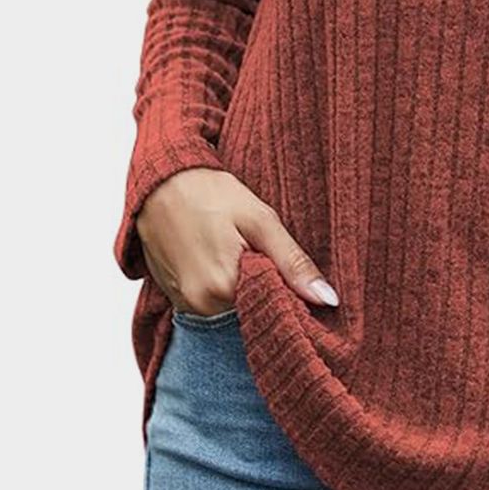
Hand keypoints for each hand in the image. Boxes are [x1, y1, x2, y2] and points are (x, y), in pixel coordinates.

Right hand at [135, 167, 339, 315]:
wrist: (160, 180)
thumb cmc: (209, 193)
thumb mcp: (260, 221)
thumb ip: (294, 263)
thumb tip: (328, 300)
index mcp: (223, 289)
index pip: (274, 309)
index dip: (289, 292)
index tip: (290, 270)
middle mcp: (200, 306)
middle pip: (252, 309)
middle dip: (265, 287)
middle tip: (261, 250)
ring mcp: (184, 304)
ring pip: (233, 306)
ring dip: (243, 285)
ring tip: (237, 249)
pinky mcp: (174, 298)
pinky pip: (211, 302)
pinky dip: (222, 285)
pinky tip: (221, 257)